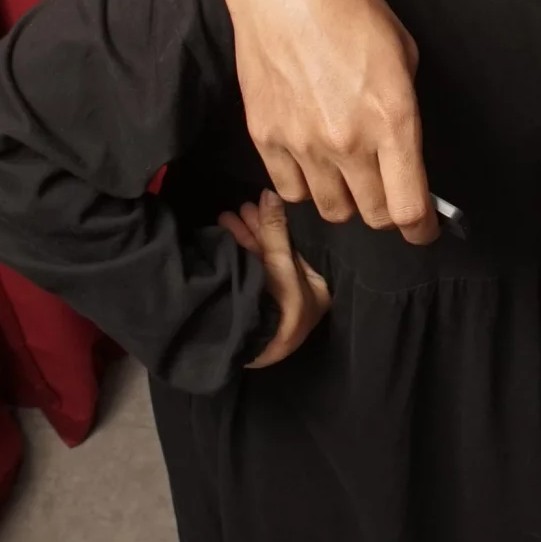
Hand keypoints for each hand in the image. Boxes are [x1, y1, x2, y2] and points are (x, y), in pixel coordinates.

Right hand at [215, 0, 437, 240]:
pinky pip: (291, 191)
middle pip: (374, 215)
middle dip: (388, 212)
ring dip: (348, 201)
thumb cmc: (347, 6)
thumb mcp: (402, 52)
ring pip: (332, 211)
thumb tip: (406, 148)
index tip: (423, 228)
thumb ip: (406, 109)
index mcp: (393, 119)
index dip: (421, 228)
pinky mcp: (265, 138)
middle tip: (388, 192)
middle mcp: (349, 141)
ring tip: (349, 175)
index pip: (409, 207)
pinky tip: (313, 164)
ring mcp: (302, 144)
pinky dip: (306, 187)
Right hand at [221, 192, 333, 366]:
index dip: (276, 226)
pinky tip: (223, 239)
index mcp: (317, 293)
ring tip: (225, 218)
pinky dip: (236, 257)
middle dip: (255, 230)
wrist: (251, 348)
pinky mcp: (254, 311)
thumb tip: (271, 193)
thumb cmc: (280, 306)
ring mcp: (275, 307)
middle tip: (239, 209)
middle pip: (275, 256)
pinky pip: (247, 276)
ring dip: (242, 240)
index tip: (258, 207)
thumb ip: (276, 230)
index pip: (296, 251)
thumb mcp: (280, 263)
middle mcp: (298, 300)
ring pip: (258, 265)